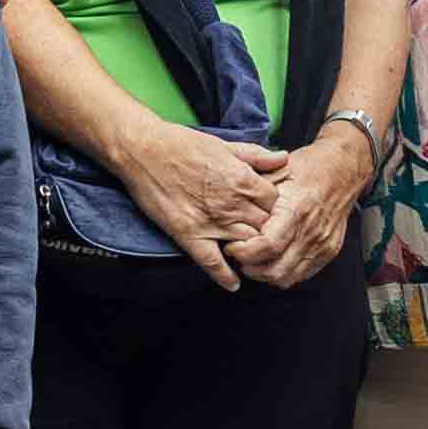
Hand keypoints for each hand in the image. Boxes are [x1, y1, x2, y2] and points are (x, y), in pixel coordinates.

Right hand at [117, 115, 286, 287]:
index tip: (266, 210)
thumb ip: (256, 156)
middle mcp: (232, 204)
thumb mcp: (225, 144)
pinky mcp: (189, 235)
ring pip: (245, 246)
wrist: (143, 150)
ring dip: (250, 252)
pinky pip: (212, 263)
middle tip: (261, 233)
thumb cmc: (182, 144)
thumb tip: (283, 159)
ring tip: (250, 255)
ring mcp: (211, 222)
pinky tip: (233, 284)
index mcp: (243, 180)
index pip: (276, 204)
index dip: (273, 208)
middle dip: (266, 230)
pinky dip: (225, 276)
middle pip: (265, 227)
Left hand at [234, 127, 372, 285]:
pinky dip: (284, 273)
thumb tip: (228, 208)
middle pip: (275, 269)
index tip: (233, 245)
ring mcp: (322, 244)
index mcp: (296, 209)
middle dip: (250, 268)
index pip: (267, 245)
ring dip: (265, 274)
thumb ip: (253, 191)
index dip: (244, 252)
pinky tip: (273, 260)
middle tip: (239, 255)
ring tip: (254, 260)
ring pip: (287, 277)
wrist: (344, 169)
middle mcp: (311, 230)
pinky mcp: (329, 251)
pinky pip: (302, 275)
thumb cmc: (310, 168)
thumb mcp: (276, 170)